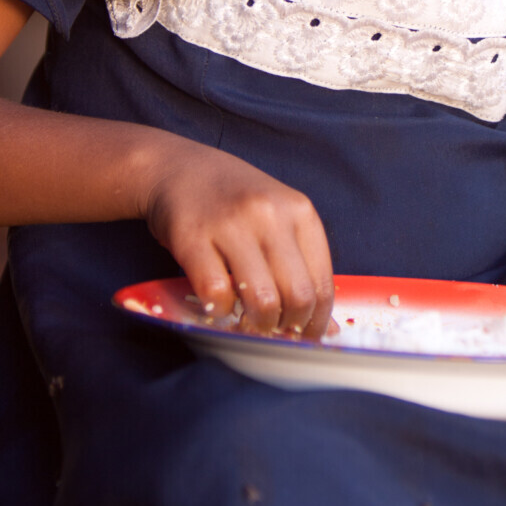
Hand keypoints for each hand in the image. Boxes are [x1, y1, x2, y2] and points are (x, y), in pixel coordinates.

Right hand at [139, 140, 335, 336]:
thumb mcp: (278, 218)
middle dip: (288, 327)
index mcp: (300, 211)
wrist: (179, 168)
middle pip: (297, 295)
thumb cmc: (234, 200)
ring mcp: (232, 224)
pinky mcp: (192, 236)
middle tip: (274, 331)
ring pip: (261, 299)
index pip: (322, 283)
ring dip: (256, 325)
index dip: (317, 321)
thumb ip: (301, 265)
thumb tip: (325, 328)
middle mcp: (270, 214)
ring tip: (247, 323)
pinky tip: (218, 305)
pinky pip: (216, 293)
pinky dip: (219, 311)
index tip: (304, 337)